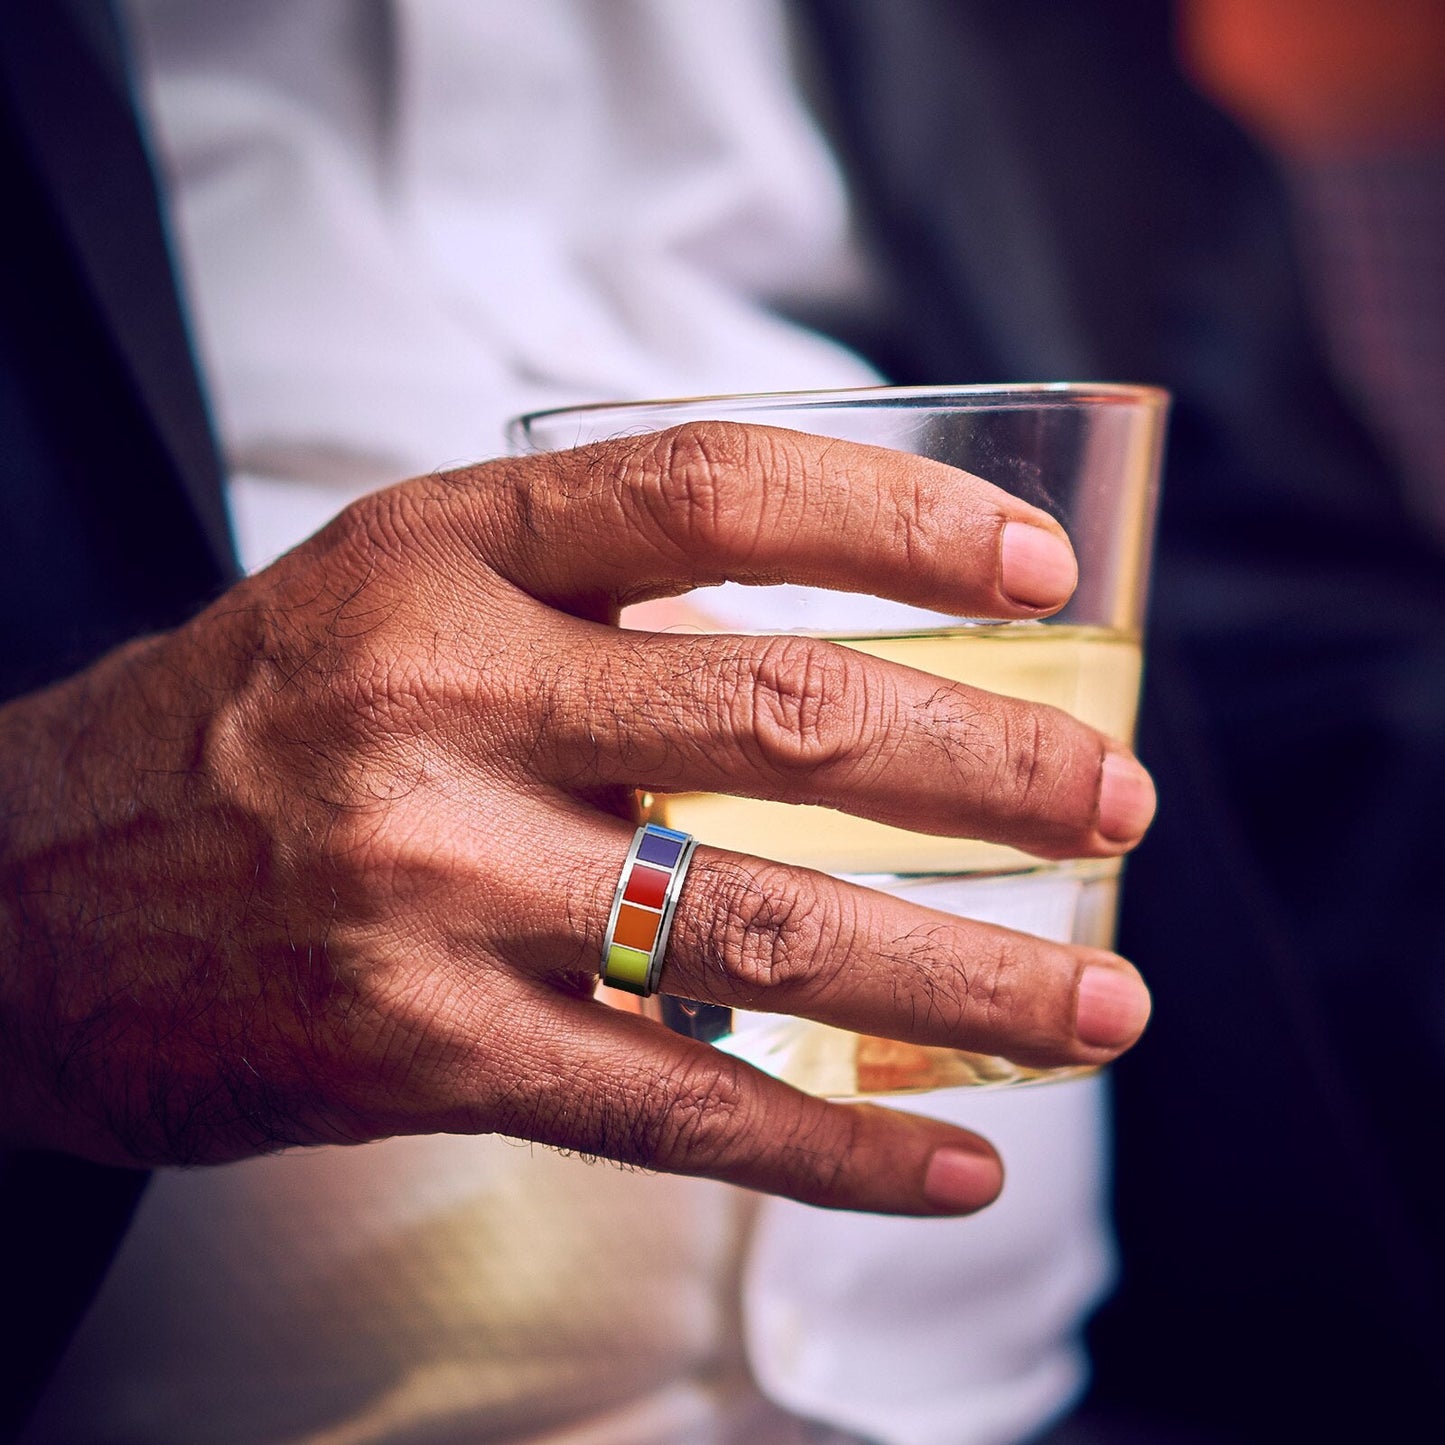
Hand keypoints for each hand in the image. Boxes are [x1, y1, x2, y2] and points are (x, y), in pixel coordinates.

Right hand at [0, 423, 1152, 1212]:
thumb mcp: (404, 582)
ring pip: (757, 933)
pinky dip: (832, 1153)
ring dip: (963, 979)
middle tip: (1113, 804)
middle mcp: (440, 701)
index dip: (899, 519)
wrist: (38, 886)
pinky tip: (954, 1162)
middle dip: (985, 769)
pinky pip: (670, 1108)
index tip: (1038, 572)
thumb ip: (595, 586)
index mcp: (445, 551)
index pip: (713, 492)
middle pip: (778, 716)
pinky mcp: (421, 1051)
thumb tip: (838, 623)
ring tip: (1101, 1006)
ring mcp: (431, 886)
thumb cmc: (267, 714)